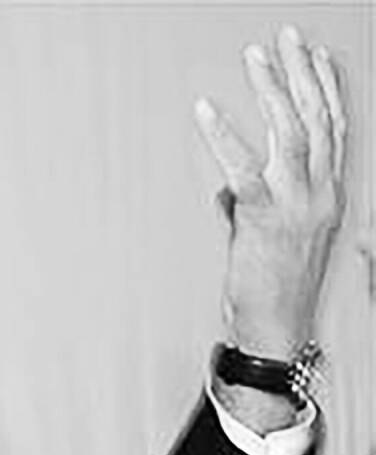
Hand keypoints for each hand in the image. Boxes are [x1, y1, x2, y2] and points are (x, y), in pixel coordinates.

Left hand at [195, 25, 346, 360]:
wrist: (274, 330)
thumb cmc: (270, 288)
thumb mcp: (272, 240)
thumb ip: (253, 208)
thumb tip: (227, 191)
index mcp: (330, 197)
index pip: (336, 130)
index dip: (327, 89)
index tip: (317, 56)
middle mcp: (321, 194)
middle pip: (317, 119)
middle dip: (302, 73)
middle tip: (285, 38)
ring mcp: (297, 205)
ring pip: (291, 132)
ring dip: (272, 89)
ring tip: (254, 58)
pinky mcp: (264, 218)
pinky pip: (242, 166)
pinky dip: (222, 135)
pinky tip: (205, 111)